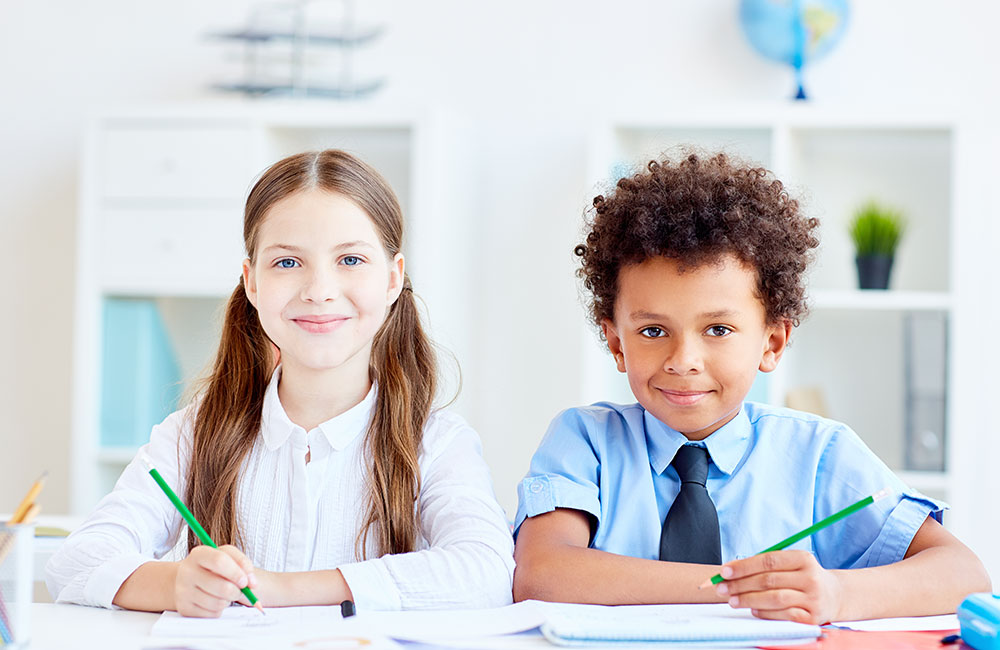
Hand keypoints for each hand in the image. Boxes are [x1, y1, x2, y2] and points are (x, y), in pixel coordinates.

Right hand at [174, 545, 257, 616]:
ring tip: (226, 594)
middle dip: (237, 591)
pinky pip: (211, 614)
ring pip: (218, 603)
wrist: (189, 579)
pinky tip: (216, 601)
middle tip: (240, 590)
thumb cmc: (213, 567)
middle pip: (221, 586)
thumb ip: (243, 564)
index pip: (219, 561)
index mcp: (199, 554)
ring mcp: (183, 590)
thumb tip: (252, 583)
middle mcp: (187, 571)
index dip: (236, 573)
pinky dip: (219, 609)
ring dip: (228, 600)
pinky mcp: (184, 608)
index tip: (245, 581)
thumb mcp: (227, 556)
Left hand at [714, 550, 844, 623]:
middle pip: (768, 580)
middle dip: (740, 584)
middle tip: (722, 588)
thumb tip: (731, 570)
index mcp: (803, 559)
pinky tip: (753, 610)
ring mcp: (813, 599)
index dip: (744, 566)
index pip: (768, 560)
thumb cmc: (803, 577)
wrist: (834, 596)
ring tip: (732, 600)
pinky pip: (784, 616)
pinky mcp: (812, 618)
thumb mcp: (790, 564)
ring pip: (774, 598)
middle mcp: (810, 578)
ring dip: (749, 599)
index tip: (725, 571)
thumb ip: (765, 565)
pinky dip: (765, 613)